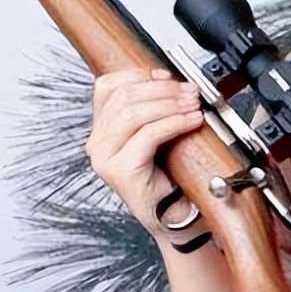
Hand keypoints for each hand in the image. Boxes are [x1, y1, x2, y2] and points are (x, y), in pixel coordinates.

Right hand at [86, 67, 204, 238]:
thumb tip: (173, 82)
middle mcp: (98, 143)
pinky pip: (147, 135)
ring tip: (193, 106)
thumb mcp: (159, 133)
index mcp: (102, 129)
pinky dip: (173, 123)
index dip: (139, 75)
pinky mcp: (121, 170)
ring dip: (169, 104)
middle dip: (163, 89)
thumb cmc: (169, 176)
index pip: (107, 86)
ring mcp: (105, 157)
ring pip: (132, 113)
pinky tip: (191, 122)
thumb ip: (155, 108)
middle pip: (124, 97)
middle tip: (190, 91)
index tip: (167, 75)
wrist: (176, 215)